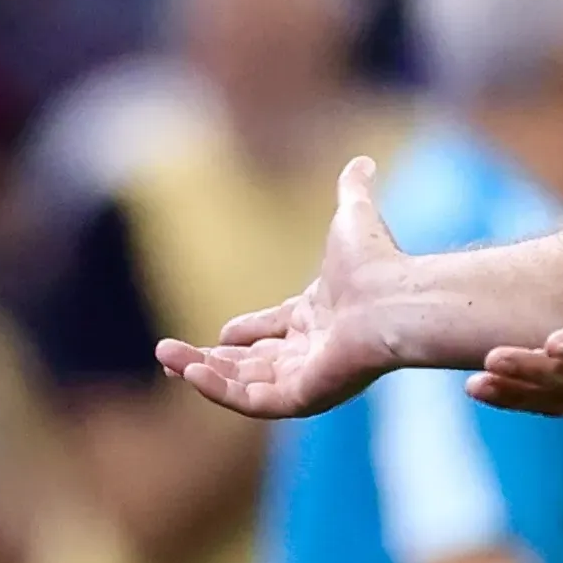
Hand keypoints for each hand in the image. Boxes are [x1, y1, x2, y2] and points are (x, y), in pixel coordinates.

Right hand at [155, 155, 404, 418]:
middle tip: (169, 354)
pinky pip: (252, 402)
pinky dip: (218, 389)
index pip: (274, 331)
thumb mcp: (352, 217)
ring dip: (203, 373)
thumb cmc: (377, 262)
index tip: (220, 332)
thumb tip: (362, 160)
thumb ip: (351, 190)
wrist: (395, 298)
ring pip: (244, 384)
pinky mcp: (303, 396)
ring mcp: (308, 377)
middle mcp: (313, 351)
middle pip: (252, 363)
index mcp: (320, 317)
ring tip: (167, 359)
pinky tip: (190, 371)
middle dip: (209, 359)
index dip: (246, 332)